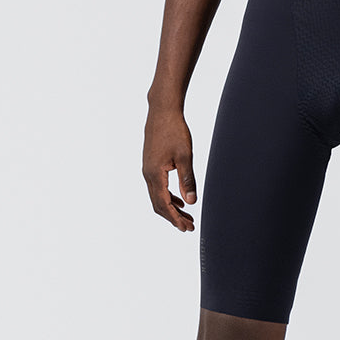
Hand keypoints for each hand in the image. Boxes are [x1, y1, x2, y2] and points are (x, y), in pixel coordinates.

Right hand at [143, 106, 197, 231]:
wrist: (162, 111)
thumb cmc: (174, 130)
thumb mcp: (185, 156)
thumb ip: (187, 180)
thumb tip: (191, 202)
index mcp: (155, 174)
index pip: (164, 204)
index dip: (175, 218)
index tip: (187, 228)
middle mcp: (148, 174)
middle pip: (158, 204)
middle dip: (173, 217)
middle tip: (189, 226)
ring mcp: (147, 170)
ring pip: (157, 196)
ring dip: (171, 208)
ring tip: (187, 216)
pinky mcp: (150, 164)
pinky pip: (157, 187)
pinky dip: (168, 196)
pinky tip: (180, 199)